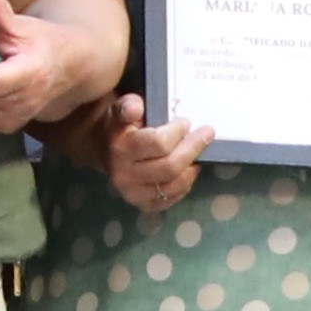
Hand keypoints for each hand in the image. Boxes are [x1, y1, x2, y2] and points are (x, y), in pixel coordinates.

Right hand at [100, 92, 208, 211]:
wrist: (103, 150)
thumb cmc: (119, 126)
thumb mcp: (120, 109)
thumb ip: (128, 105)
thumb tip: (135, 108)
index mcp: (120, 149)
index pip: (158, 143)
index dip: (177, 132)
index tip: (186, 122)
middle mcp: (124, 175)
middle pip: (170, 167)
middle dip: (193, 148)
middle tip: (207, 134)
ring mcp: (133, 194)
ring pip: (174, 185)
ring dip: (191, 168)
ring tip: (198, 153)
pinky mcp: (143, 205)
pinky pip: (172, 199)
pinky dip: (185, 184)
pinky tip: (188, 170)